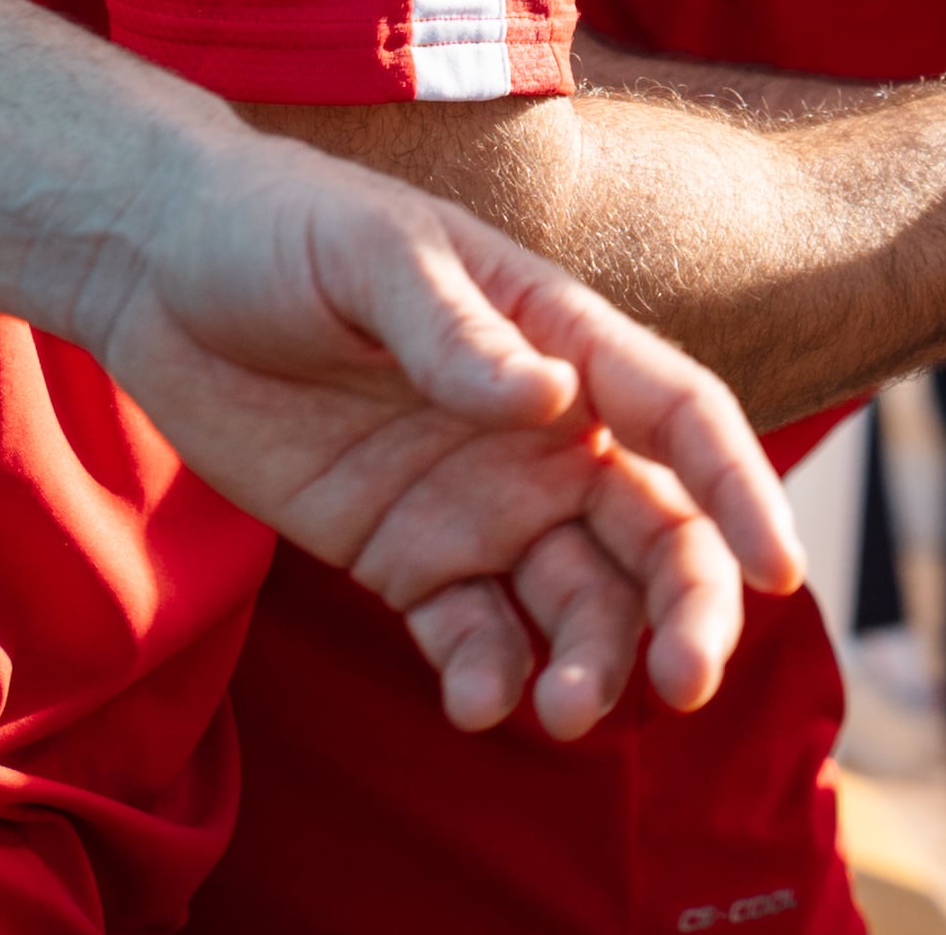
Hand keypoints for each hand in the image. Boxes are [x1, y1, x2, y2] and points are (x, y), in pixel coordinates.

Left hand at [70, 121, 803, 739]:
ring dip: (594, 660)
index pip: (680, 416)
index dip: (741, 491)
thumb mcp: (367, 256)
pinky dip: (491, 677)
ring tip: (564, 715)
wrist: (160, 269)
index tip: (785, 571)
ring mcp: (478, 500)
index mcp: (561, 338)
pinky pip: (476, 633)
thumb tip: (550, 401)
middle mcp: (543, 431)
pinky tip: (475, 701)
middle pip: (655, 530)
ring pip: (579, 599)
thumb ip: (454, 333)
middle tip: (685, 683)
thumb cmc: (280, 230)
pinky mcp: (407, 557)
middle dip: (688, 608)